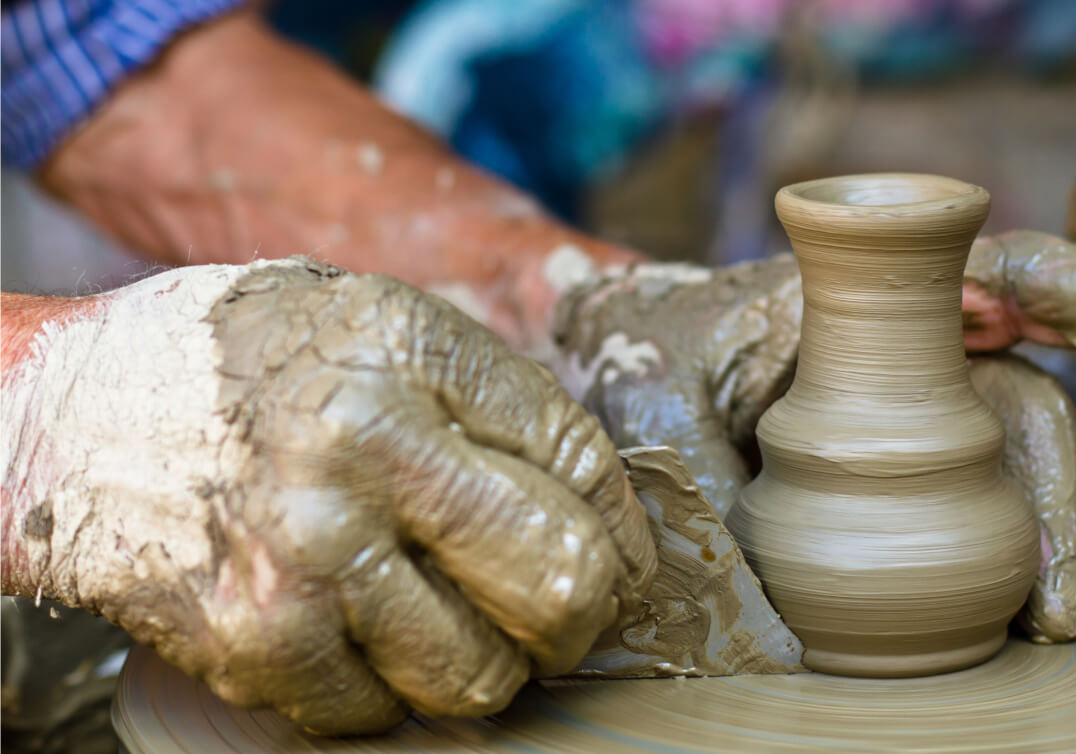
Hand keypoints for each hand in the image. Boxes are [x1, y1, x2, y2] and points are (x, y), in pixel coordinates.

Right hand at [2, 259, 653, 733]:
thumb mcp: (375, 322)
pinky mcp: (252, 641)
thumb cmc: (240, 361)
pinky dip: (385, 689)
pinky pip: (377, 714)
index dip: (621, 525)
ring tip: (446, 617)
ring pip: (477, 675)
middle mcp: (361, 455)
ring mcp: (304, 559)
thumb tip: (593, 495)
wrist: (69, 416)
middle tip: (562, 610)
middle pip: (560, 583)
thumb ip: (486, 395)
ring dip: (483, 662)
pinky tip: (357, 630)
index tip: (617, 553)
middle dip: (583, 615)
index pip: (579, 462)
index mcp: (407, 355)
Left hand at [550, 232, 1075, 641]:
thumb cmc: (649, 359)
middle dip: (1074, 494)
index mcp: (877, 292)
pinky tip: (1062, 607)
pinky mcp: (924, 459)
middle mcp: (926, 342)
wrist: (634, 360)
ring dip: (1074, 536)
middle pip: (1035, 400)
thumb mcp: (661, 402)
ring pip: (1030, 461)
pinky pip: (1000, 497)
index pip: (1018, 272)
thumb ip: (710, 473)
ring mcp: (931, 404)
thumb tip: (762, 611)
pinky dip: (1037, 546)